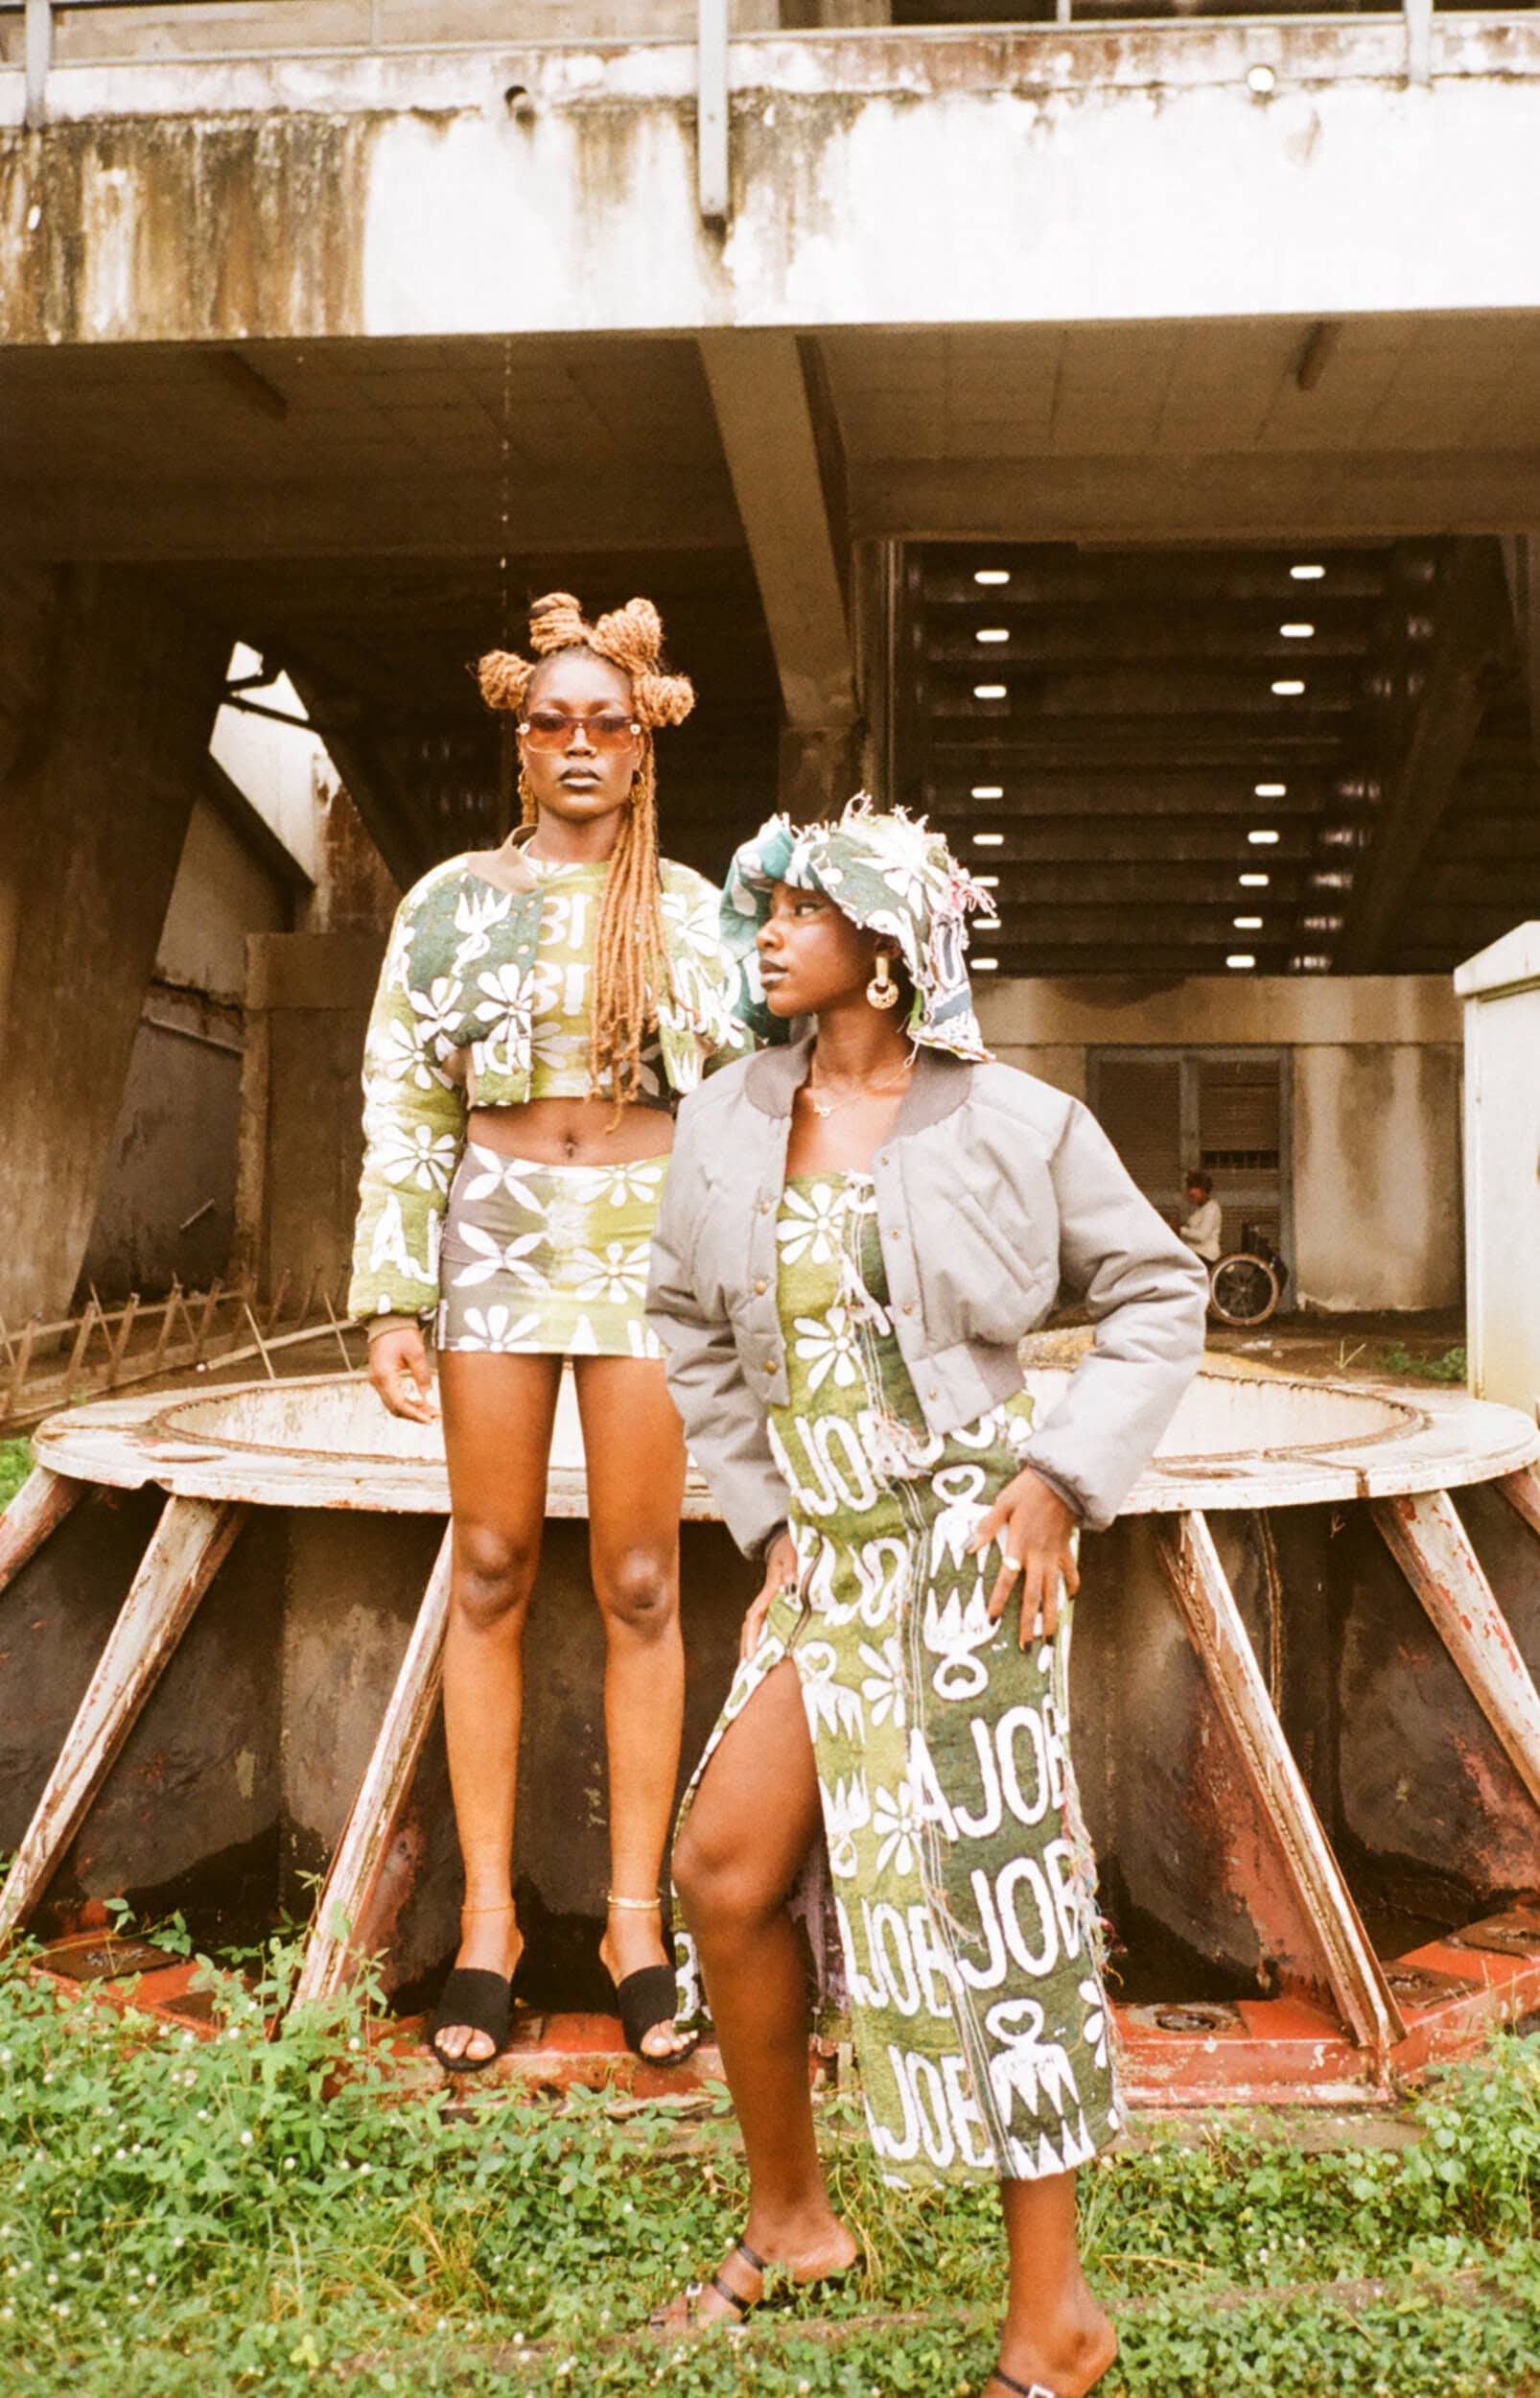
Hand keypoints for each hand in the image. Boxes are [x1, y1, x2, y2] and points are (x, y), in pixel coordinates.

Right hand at [366, 1324, 438, 1423]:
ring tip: (431, 1411)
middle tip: (435, 1416)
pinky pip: (392, 1396)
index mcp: (384, 1375)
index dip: (415, 1414)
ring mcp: (376, 1380)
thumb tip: (431, 1400)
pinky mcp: (380, 1378)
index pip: (399, 1404)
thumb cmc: (401, 1333)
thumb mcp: (416, 1353)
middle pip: (395, 1408)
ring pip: (393, 1404)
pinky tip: (420, 1403)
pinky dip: (405, 1402)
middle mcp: (376, 1380)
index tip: (431, 1419)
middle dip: (415, 1414)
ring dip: (411, 1410)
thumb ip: (423, 1377)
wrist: (388, 1320)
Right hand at [741, 1528, 798, 1660]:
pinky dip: (762, 1634)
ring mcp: (769, 1599)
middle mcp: (766, 1597)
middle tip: (747, 1666)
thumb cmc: (790, 1547)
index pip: (755, 1616)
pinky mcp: (775, 1600)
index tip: (749, 1653)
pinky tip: (766, 1647)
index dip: (751, 1636)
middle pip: (750, 1624)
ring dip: (752, 1641)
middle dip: (747, 1644)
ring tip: (752, 1663)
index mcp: (770, 1589)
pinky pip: (765, 1620)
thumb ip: (792, 1567)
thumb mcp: (792, 1553)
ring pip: (755, 1624)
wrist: (783, 1540)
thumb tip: (789, 1583)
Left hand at [967, 1468, 1079, 1645]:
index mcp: (1019, 1546)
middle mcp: (1038, 1556)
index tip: (993, 1619)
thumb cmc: (1029, 1490)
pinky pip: (1071, 1573)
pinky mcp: (1066, 1550)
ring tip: (1048, 1638)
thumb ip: (986, 1526)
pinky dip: (1071, 1587)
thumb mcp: (1003, 1503)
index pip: (1007, 1579)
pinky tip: (1068, 1599)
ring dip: (1050, 1616)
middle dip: (1029, 1623)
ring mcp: (1055, 1555)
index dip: (1000, 1600)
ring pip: (1053, 1592)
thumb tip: (968, 1547)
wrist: (1062, 1481)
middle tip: (1026, 1646)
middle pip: (1033, 1596)